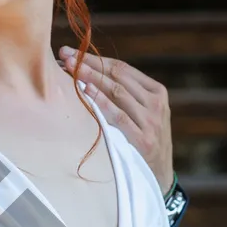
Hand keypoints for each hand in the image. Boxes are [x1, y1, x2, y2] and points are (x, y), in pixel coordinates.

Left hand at [58, 47, 173, 191]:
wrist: (160, 174)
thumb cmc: (144, 139)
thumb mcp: (143, 112)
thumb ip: (126, 94)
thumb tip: (89, 72)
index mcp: (156, 91)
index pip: (122, 68)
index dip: (96, 59)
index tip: (73, 52)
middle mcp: (155, 103)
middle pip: (117, 77)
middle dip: (89, 64)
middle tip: (66, 56)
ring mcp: (151, 121)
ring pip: (118, 92)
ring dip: (91, 78)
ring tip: (71, 70)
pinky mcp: (143, 139)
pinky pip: (119, 116)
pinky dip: (102, 103)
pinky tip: (86, 92)